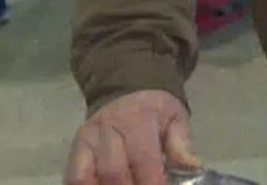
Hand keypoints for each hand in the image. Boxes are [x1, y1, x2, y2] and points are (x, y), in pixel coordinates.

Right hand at [63, 89, 198, 184]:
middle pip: (113, 172)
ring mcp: (86, 140)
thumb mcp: (176, 118)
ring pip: (86, 177)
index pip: (143, 158)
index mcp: (137, 119)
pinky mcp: (74, 150)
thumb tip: (192, 169)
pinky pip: (73, 177)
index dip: (152, 181)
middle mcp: (107, 129)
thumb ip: (182, 145)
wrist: (127, 91)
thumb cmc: (155, 110)